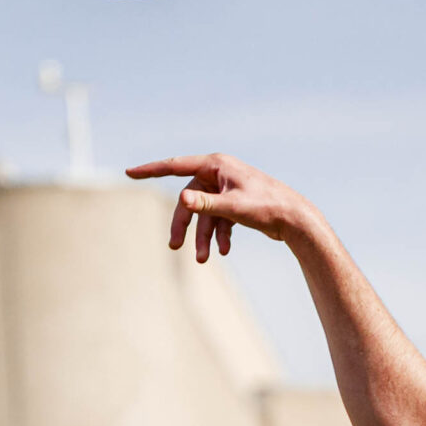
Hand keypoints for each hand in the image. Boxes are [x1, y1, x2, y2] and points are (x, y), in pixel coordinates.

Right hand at [124, 152, 314, 261]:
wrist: (296, 220)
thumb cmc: (268, 207)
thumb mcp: (234, 207)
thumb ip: (206, 205)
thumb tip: (182, 200)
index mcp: (216, 165)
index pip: (176, 166)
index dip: (151, 170)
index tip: (129, 173)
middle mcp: (220, 174)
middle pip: (190, 200)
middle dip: (184, 225)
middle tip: (175, 247)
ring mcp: (227, 189)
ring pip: (205, 214)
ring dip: (204, 237)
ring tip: (205, 259)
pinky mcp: (236, 204)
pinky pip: (219, 220)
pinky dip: (220, 236)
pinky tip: (225, 251)